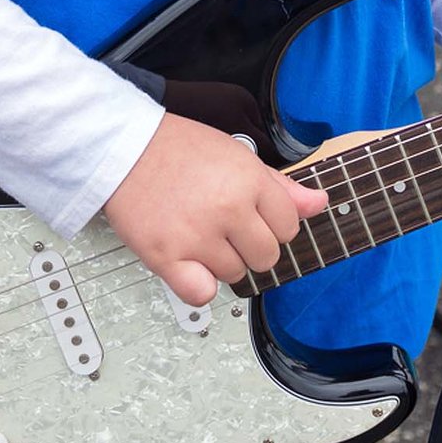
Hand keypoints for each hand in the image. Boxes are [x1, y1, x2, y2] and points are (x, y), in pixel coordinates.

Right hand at [103, 113, 329, 305]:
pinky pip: (201, 294)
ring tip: (199, 235)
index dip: (273, 223)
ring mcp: (197, 236)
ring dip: (221, 262)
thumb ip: (281, 187)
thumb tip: (318, 203)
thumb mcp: (237, 155)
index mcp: (249, 181)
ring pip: (235, 275)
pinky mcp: (167, 257)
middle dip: (251, 245)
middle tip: (225, 227)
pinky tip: (188, 264)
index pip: (289, 226)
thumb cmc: (176, 149)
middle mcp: (228, 209)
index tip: (253, 216)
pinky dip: (198, 286)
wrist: (123, 148)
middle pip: (267, 256)